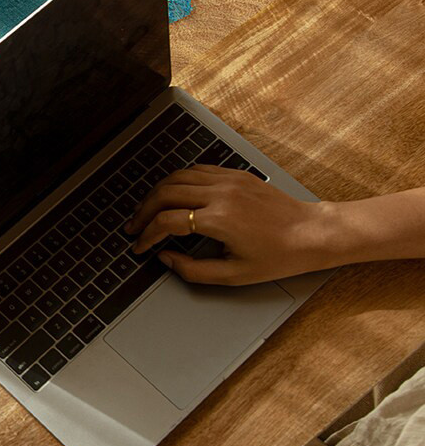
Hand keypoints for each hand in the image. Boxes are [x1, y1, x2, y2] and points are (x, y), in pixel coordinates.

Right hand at [125, 167, 333, 284]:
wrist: (312, 233)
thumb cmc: (279, 257)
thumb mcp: (235, 275)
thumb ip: (194, 270)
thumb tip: (166, 259)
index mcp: (219, 220)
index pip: (167, 221)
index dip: (147, 235)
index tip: (140, 247)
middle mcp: (220, 194)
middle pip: (165, 193)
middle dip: (143, 211)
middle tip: (134, 227)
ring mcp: (228, 179)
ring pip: (177, 176)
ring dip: (156, 193)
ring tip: (148, 210)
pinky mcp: (235, 174)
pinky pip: (196, 170)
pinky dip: (178, 181)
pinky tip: (173, 194)